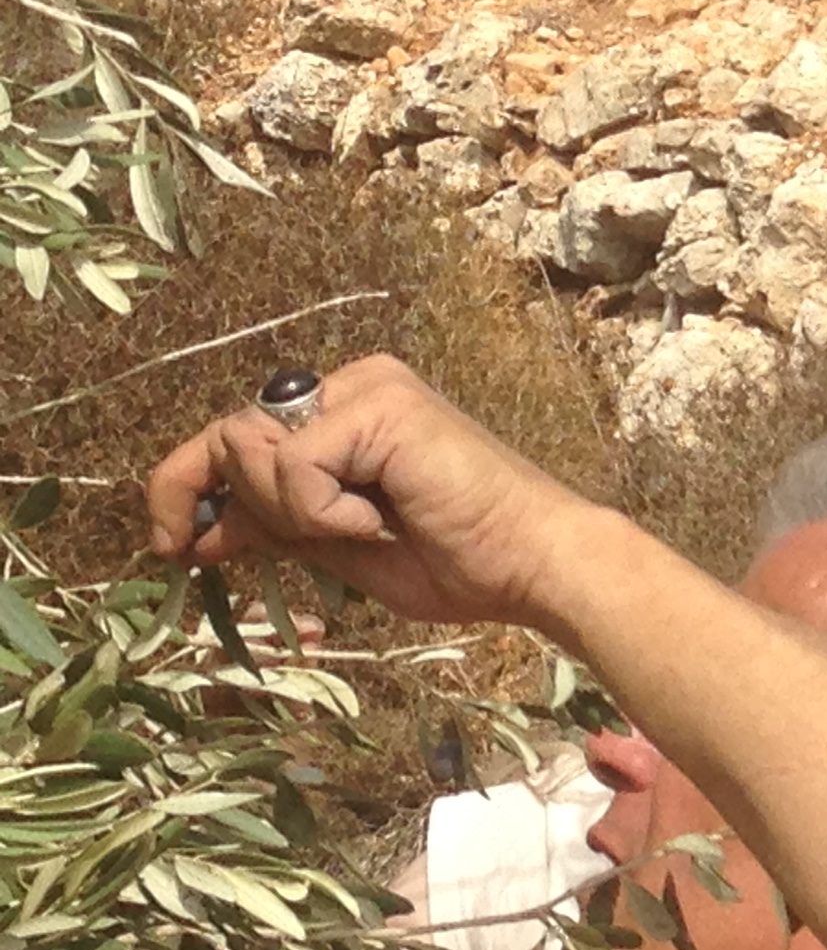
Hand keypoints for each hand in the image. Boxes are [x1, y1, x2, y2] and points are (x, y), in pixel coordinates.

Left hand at [145, 356, 598, 631]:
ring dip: (289, 512)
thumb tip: (194, 530)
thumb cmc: (459, 561)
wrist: (533, 565)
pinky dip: (321, 513)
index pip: (236, 433)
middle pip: (232, 434)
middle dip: (239, 507)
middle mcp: (355, 384)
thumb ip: (274, 526)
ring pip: (254, 447)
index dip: (183, 484)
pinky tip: (379, 520)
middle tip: (290, 543)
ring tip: (361, 528)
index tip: (171, 546)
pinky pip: (296, 466)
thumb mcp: (338, 547)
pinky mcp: (384, 406)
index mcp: (348, 411)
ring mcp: (371, 387)